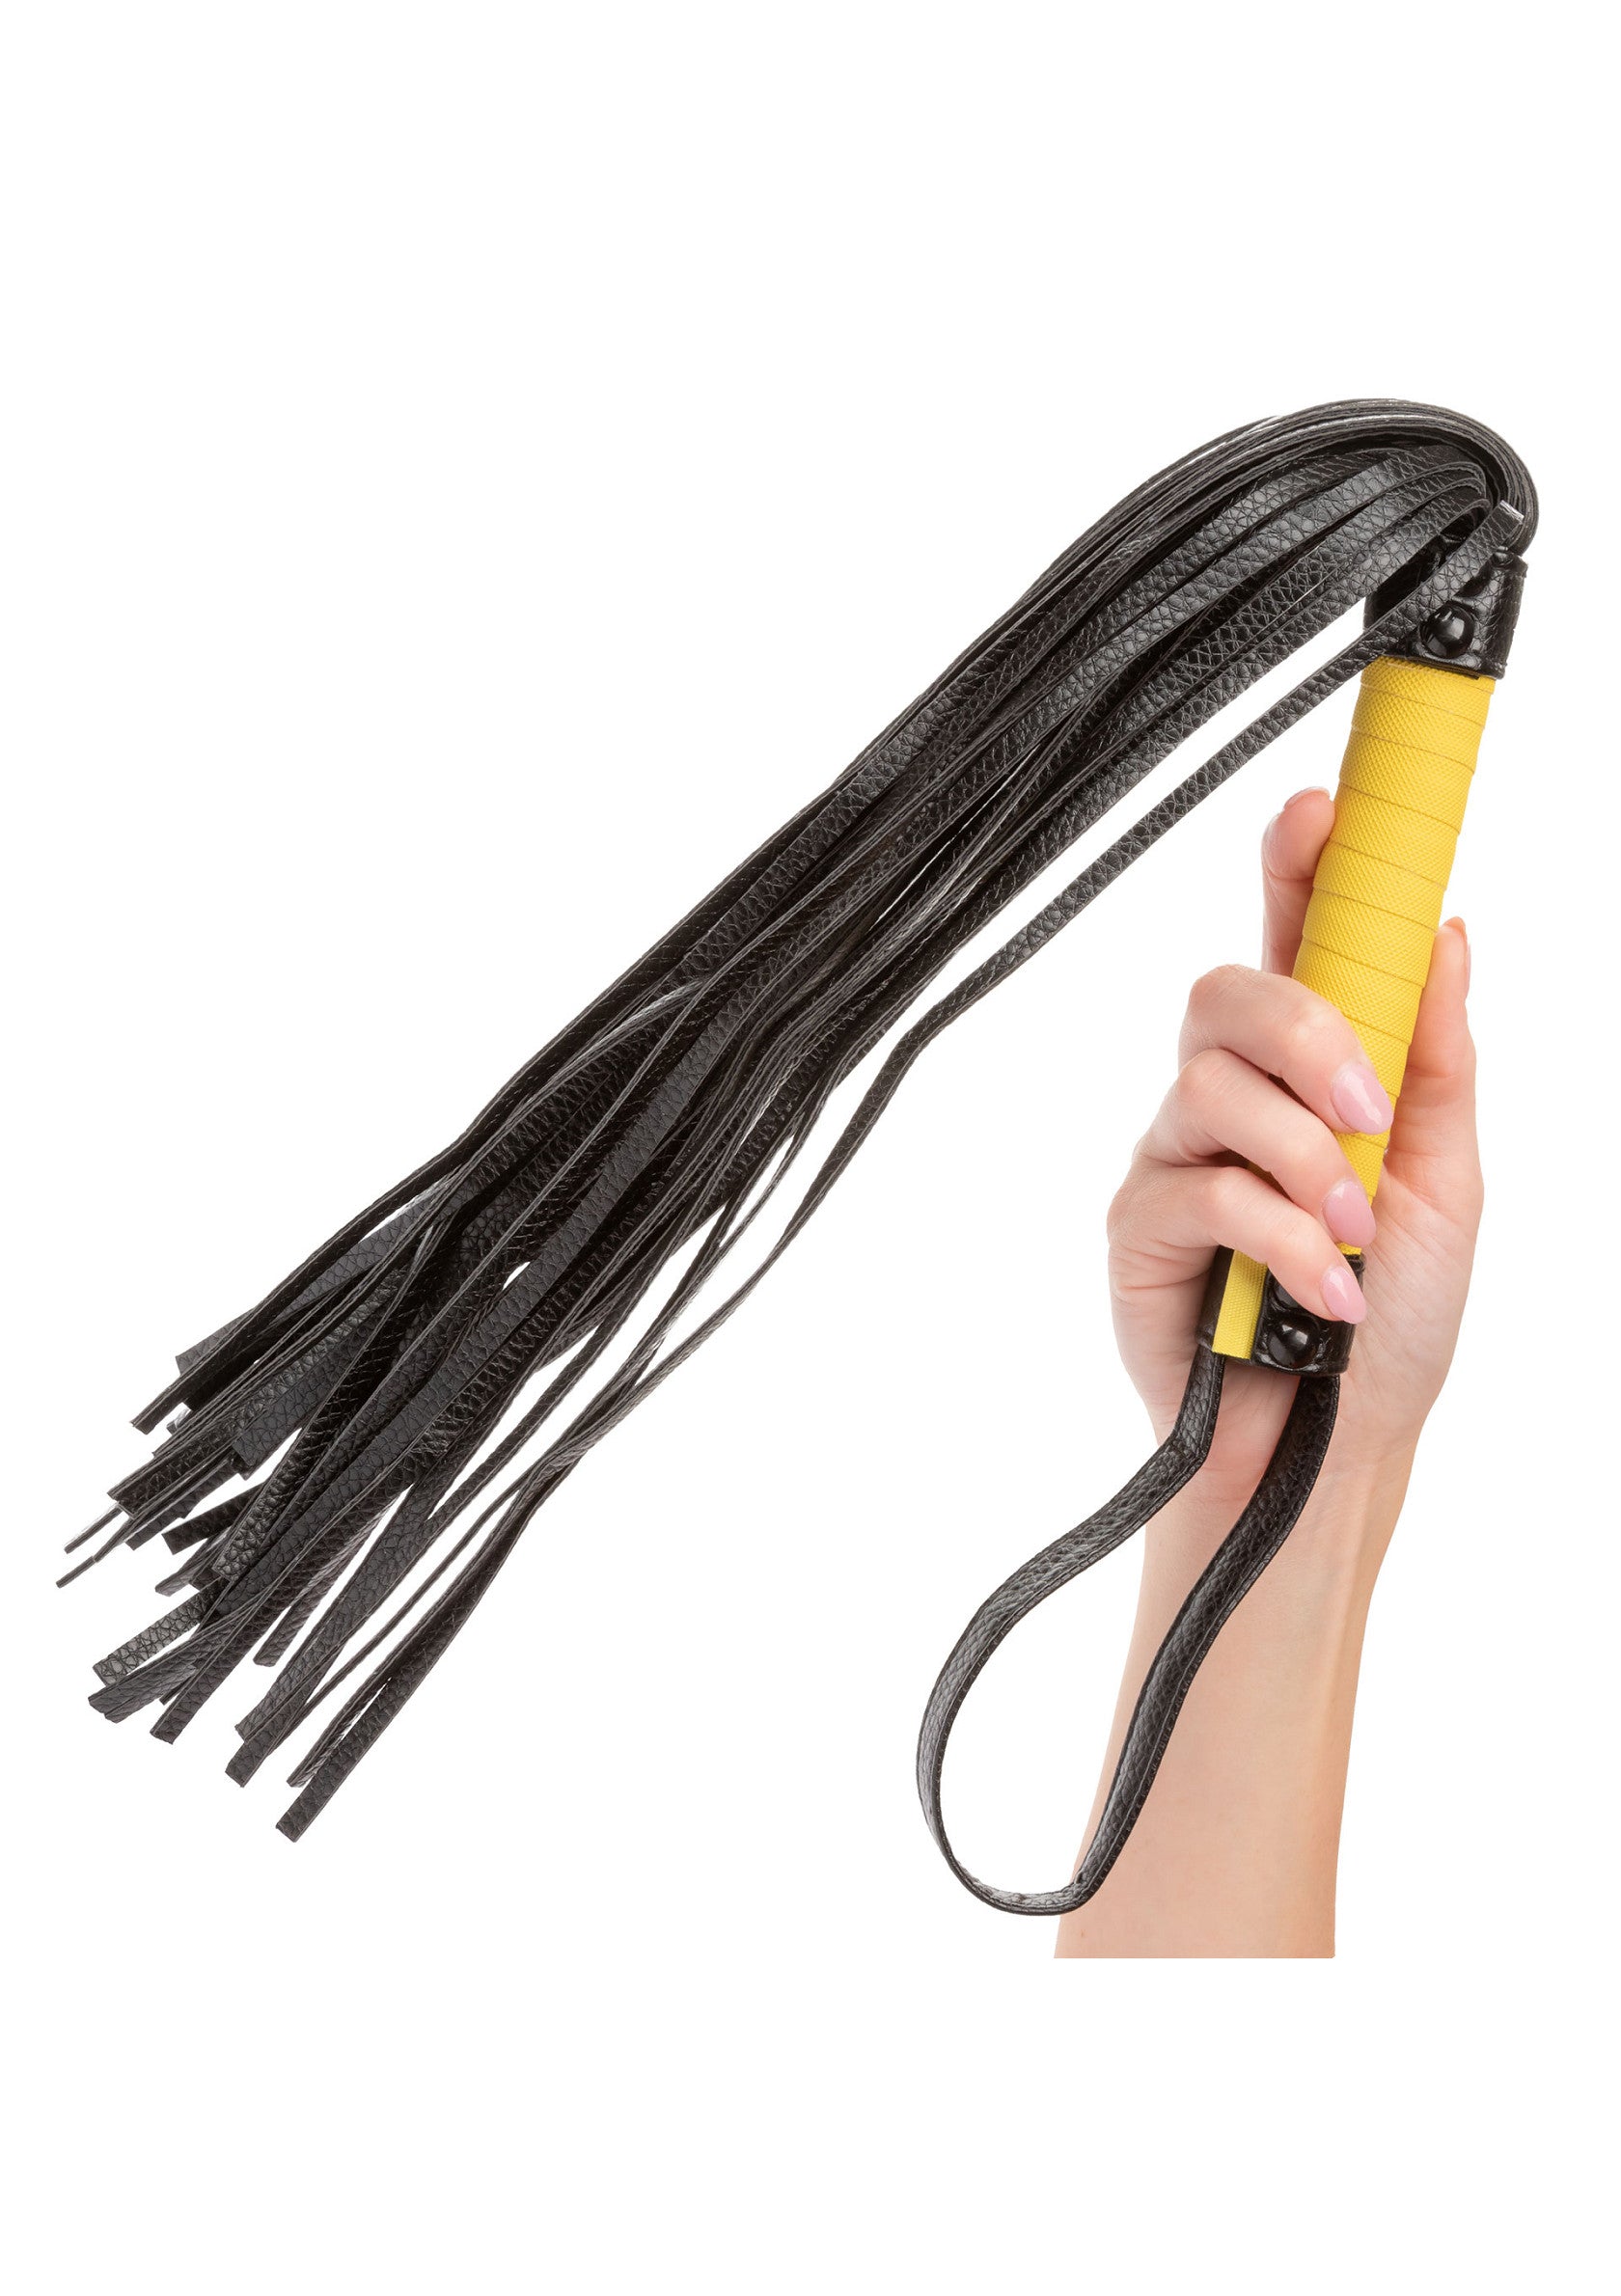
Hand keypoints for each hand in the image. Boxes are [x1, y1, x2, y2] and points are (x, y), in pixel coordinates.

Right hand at [1105, 786, 1481, 1516]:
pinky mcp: (1135, 1228)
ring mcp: (1178, 1156)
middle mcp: (1236, 1094)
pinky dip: (1277, 1236)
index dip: (1302, 863)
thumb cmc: (1397, 1321)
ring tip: (1354, 1236)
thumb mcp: (1449, 1179)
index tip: (1323, 805)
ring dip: (1306, 1159)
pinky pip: (1196, 1186)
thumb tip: (1446, 930)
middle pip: (1229, 988)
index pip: (1298, 939)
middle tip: (1374, 1108)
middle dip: (1310, 1031)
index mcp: (1316, 1067)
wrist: (1338, 1452)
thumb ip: (1436, 1058)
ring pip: (1212, 1085)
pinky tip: (1319, 1294)